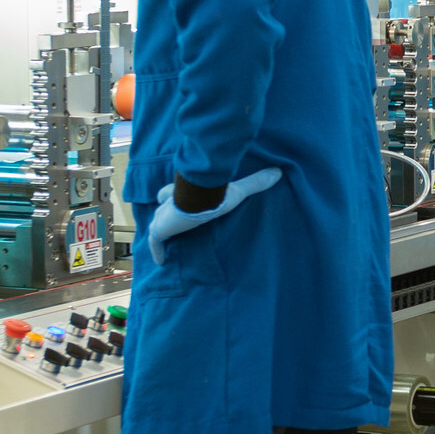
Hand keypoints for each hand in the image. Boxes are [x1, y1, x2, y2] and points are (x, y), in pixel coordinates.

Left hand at [147, 167, 281, 264]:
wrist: (198, 201)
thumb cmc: (214, 195)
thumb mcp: (237, 190)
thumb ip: (255, 182)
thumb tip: (279, 172)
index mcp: (185, 193)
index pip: (174, 192)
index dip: (172, 196)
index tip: (174, 200)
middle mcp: (171, 204)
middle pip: (162, 207)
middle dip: (164, 212)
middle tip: (169, 222)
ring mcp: (163, 217)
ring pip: (157, 224)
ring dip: (160, 230)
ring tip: (165, 241)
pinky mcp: (160, 230)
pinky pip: (156, 243)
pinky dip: (157, 251)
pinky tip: (161, 261)